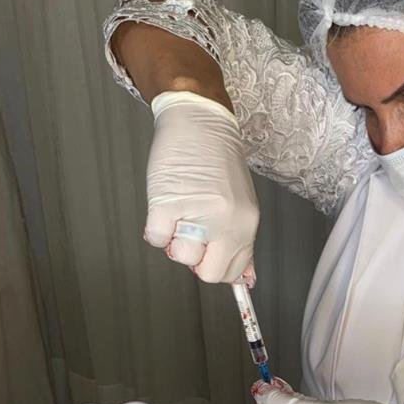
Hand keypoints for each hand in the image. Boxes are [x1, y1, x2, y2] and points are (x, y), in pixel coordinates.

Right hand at [145, 90, 258, 283]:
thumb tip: (243, 279)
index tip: (209, 250)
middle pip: (209, 273)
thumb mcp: (240, 204)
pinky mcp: (168, 204)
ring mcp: (197, 215)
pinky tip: (166, 205)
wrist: (199, 123)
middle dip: (196, 259)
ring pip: (180, 257)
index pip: (234, 270)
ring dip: (175, 240)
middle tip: (192, 233)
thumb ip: (239, 240)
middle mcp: (226, 222)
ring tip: (181, 212)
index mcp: (247, 223)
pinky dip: (156, 227)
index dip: (216, 263)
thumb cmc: (217, 160)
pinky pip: (156, 239)